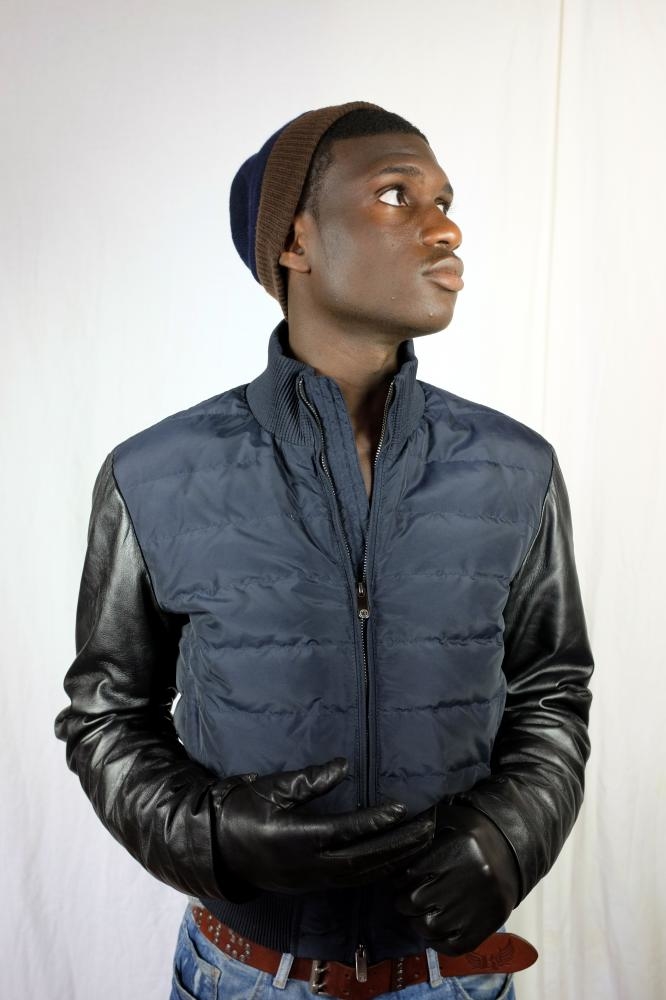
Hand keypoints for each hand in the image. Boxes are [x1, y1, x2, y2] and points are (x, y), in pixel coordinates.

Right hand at [216, 757, 435, 893]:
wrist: (219, 850)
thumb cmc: (244, 809)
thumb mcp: (272, 788)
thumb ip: (309, 780)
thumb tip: (344, 766)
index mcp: (297, 838)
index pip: (346, 831)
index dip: (376, 821)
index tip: (403, 808)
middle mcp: (310, 865)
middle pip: (365, 859)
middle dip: (400, 844)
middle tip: (429, 827)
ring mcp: (313, 879)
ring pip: (363, 875)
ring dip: (396, 859)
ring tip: (424, 841)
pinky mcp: (315, 885)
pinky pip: (354, 881)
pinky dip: (380, 870)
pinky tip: (398, 858)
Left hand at [392, 802, 520, 954]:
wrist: (512, 851)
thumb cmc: (473, 835)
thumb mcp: (449, 819)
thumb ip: (421, 827)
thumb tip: (393, 841)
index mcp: (458, 848)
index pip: (410, 874)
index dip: (399, 880)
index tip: (400, 881)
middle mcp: (469, 877)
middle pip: (416, 901)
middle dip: (405, 902)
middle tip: (408, 899)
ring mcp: (479, 905)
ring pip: (430, 927)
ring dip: (418, 923)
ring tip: (422, 913)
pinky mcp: (486, 926)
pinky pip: (452, 946)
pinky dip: (438, 942)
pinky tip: (437, 928)